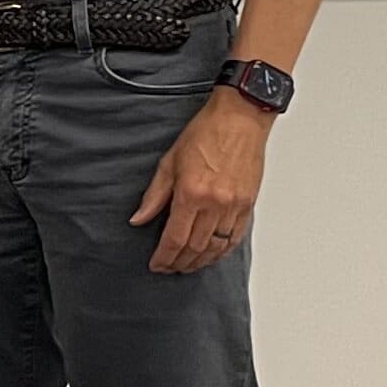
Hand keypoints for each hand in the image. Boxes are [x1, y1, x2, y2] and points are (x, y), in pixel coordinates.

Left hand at [131, 93, 271, 273]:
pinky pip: (234, 238)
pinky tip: (212, 255)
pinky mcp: (248, 205)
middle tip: (169, 268)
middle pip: (195, 247)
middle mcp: (214, 204)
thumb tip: (138, 219)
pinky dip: (222, 251)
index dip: (164, 257)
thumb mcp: (169, 162)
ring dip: (200, 261)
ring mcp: (234, 206)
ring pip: (216, 247)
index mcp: (191, 194)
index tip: (156, 264)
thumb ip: (154, 195)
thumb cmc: (205, 134)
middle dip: (179, 262)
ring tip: (187, 265)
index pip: (174, 238)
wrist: (239, 119)